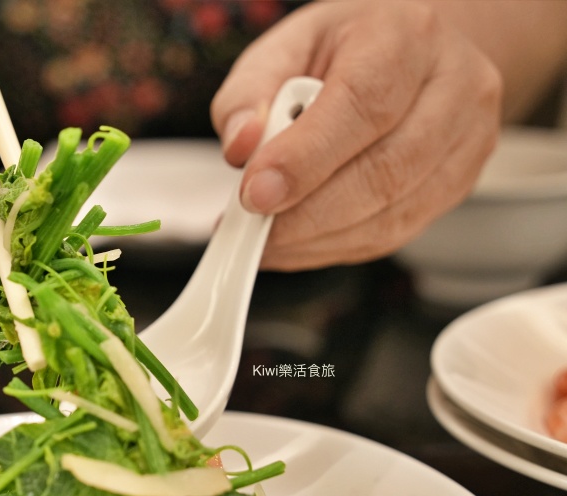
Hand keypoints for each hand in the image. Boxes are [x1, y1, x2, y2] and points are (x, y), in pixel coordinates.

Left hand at [211, 1, 501, 270]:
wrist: (408, 52)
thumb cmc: (346, 48)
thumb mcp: (286, 46)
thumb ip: (250, 92)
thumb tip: (241, 145)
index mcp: (408, 37)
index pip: (362, 105)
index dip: (305, 160)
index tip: (255, 193)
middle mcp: (454, 87)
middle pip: (384, 172)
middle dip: (307, 214)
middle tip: (251, 228)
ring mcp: (466, 140)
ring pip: (392, 214)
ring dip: (317, 239)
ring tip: (265, 239)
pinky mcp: (458, 185)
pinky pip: (395, 234)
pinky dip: (335, 247)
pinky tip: (298, 242)